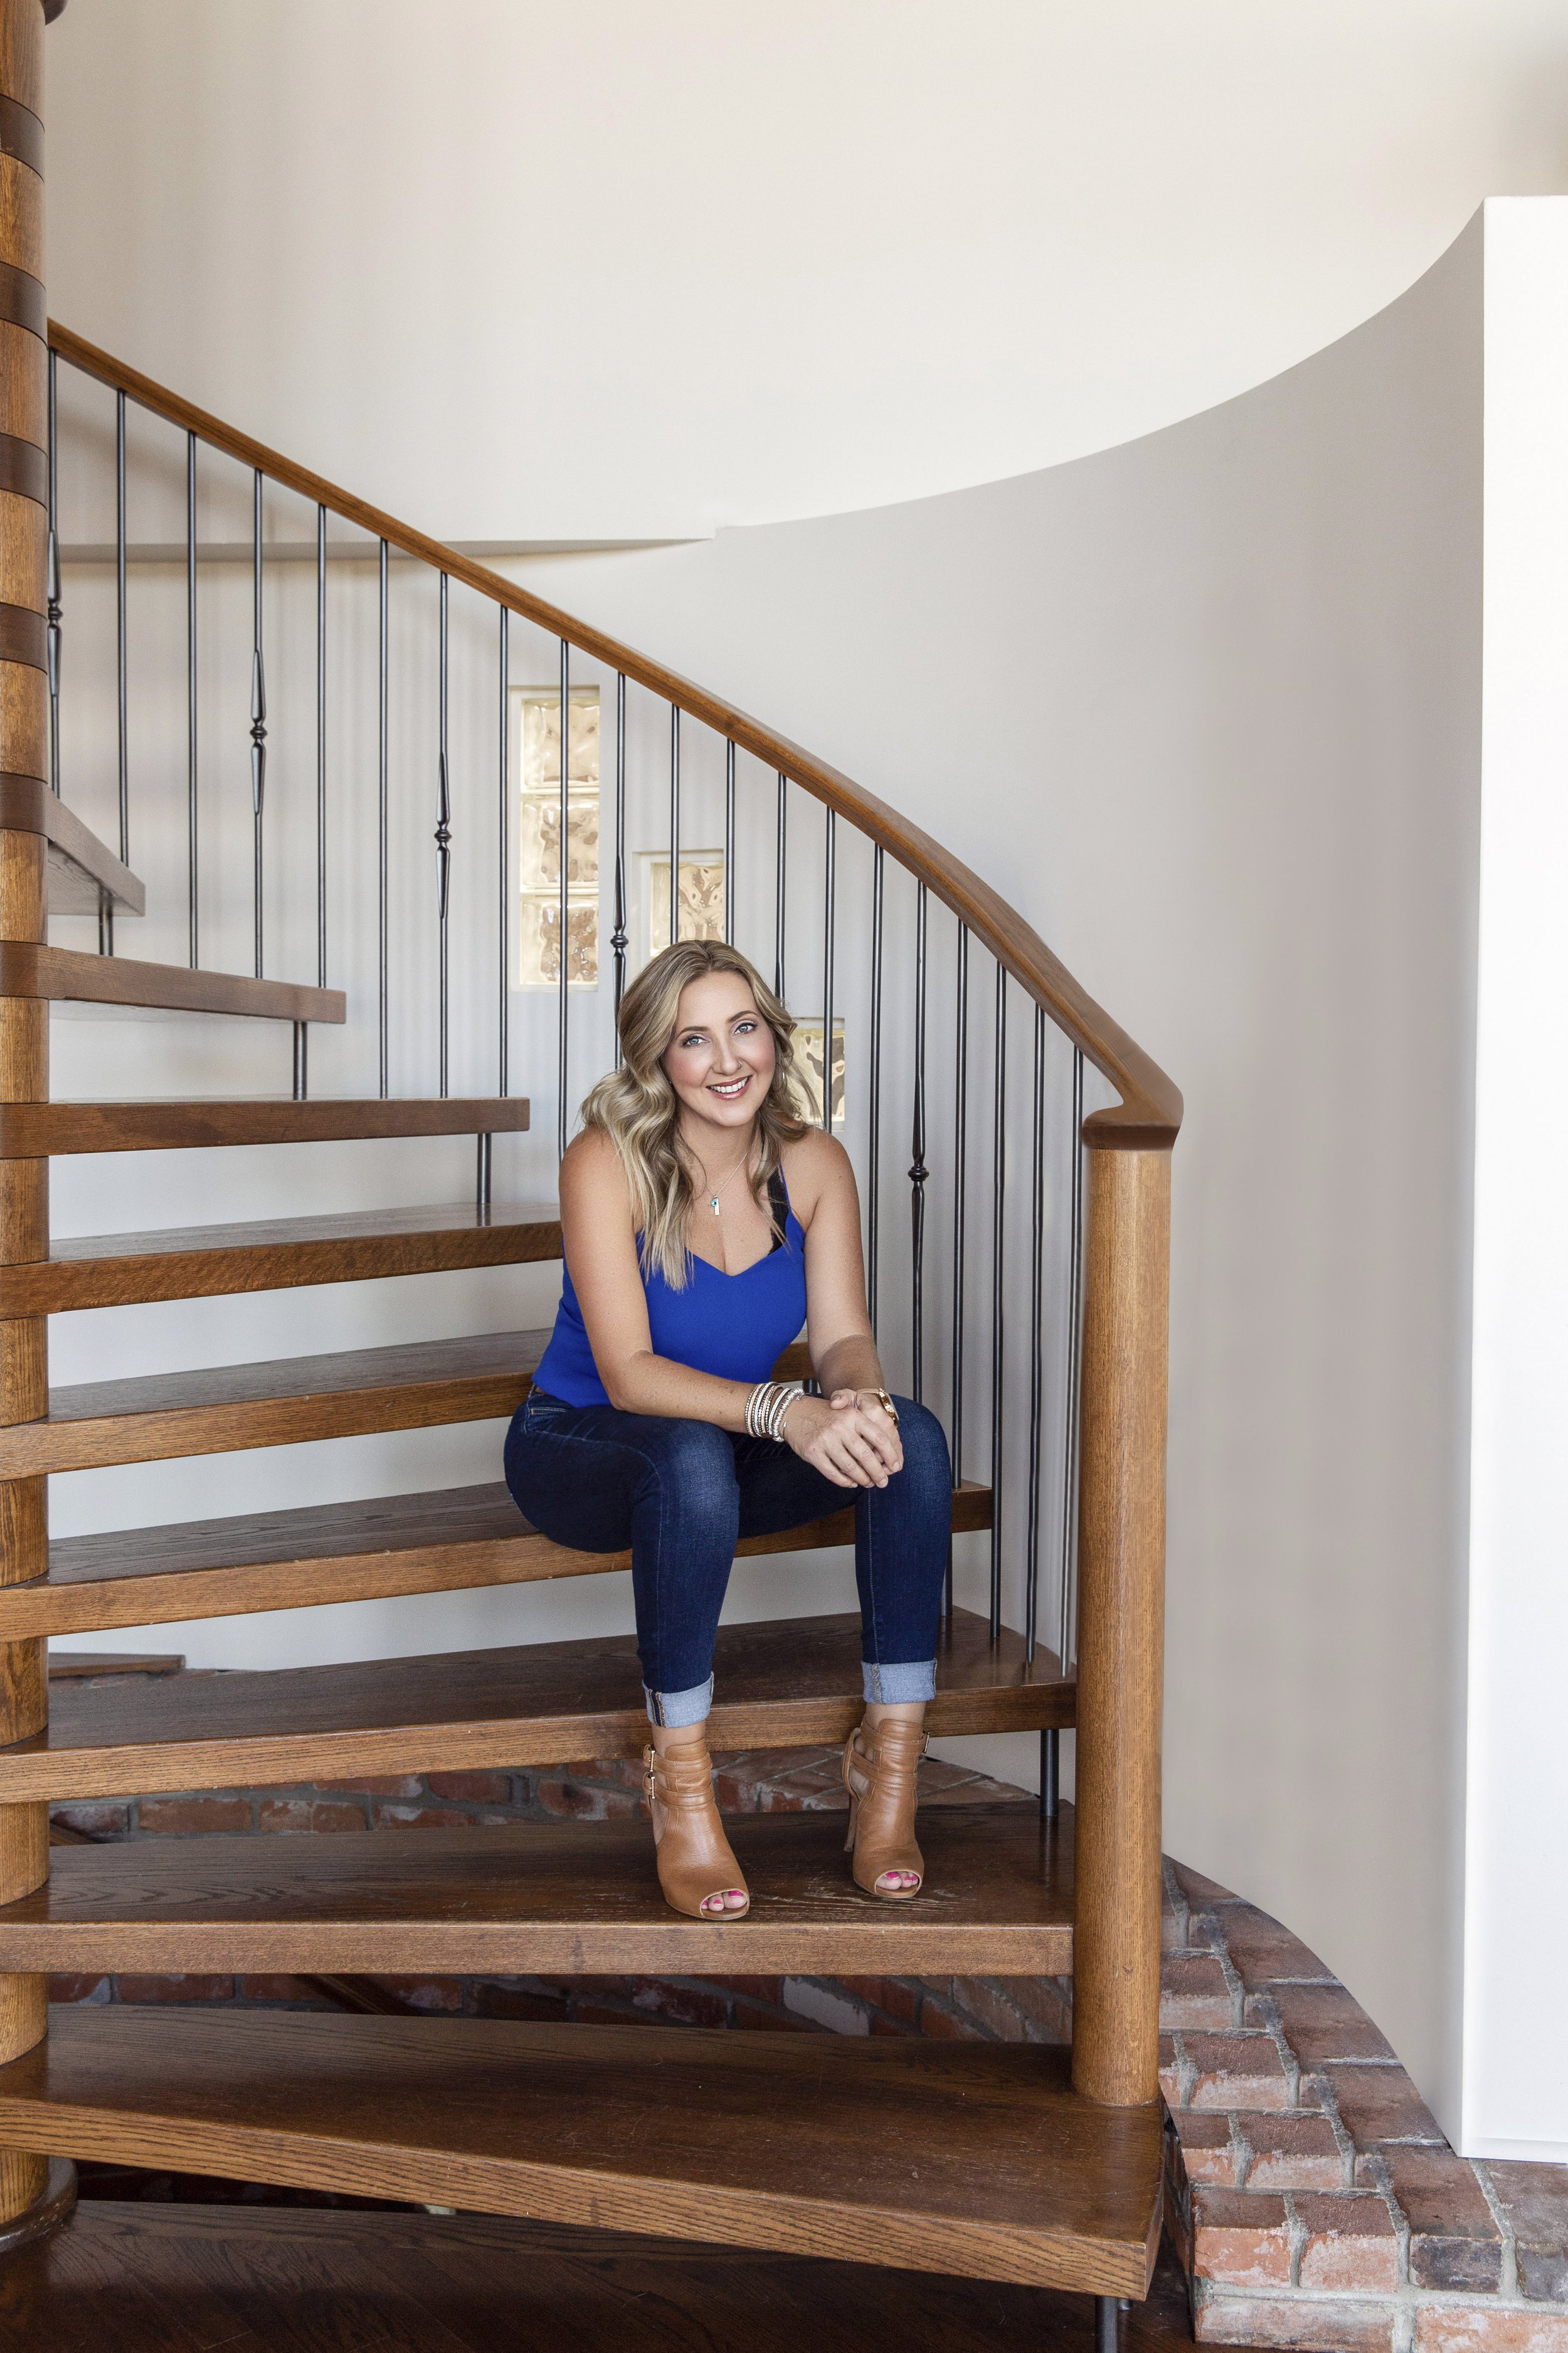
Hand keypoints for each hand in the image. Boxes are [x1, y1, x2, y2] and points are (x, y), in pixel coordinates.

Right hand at [781, 1389, 903, 1488]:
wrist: (794, 1413)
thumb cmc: (826, 1415)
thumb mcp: (847, 1412)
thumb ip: (864, 1430)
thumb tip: (884, 1456)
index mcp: (853, 1416)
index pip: (879, 1437)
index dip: (890, 1455)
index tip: (895, 1467)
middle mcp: (840, 1427)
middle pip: (866, 1456)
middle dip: (878, 1473)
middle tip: (883, 1482)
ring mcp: (826, 1440)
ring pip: (851, 1468)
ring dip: (862, 1479)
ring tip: (867, 1483)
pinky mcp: (813, 1453)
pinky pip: (833, 1473)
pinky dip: (844, 1481)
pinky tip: (850, 1483)